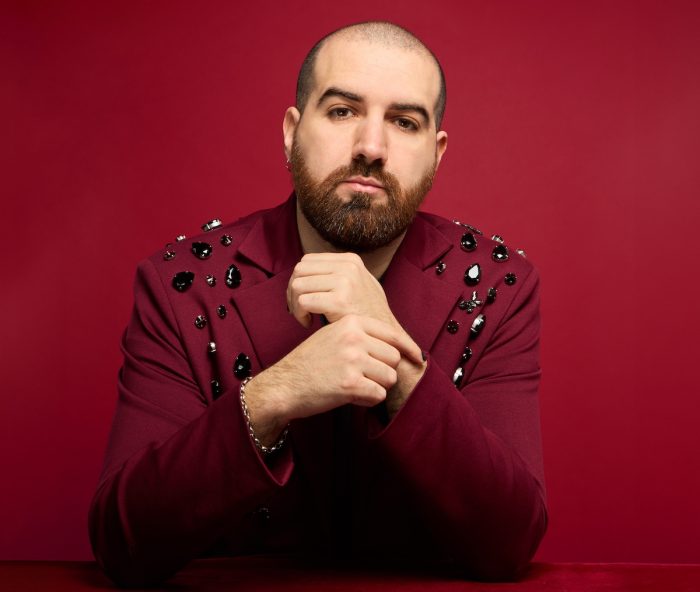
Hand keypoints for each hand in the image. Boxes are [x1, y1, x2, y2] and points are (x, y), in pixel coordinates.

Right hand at [243, 315, 417, 437]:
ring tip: (356, 386)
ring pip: (389, 377)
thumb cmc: (310, 362)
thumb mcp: (333, 335)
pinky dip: (368, 401)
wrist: (285, 384)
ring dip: (377, 387)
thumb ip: (361, 334)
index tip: (418, 357)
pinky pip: (378, 395)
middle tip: (365, 378)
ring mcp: (352, 360)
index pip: (392, 335)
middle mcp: (354, 338)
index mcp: (352, 322)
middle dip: (384, 371)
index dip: (408, 348)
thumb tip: (398, 343)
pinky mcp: (350, 383)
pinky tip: (351, 397)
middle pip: (394, 358)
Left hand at [287, 252, 421, 363]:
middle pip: (299, 271)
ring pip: (298, 285)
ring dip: (294, 304)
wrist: (385, 336)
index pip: (307, 261)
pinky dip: (299, 314)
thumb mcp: (358, 284)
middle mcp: (348, 266)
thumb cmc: (367, 314)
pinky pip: (303, 301)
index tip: (302, 297)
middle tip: (298, 310)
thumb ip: (337, 273)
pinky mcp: (340, 300)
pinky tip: (308, 324)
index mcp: (350, 260)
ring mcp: (345, 282)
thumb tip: (307, 267)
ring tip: (304, 317)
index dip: (299, 279)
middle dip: (292, 291)